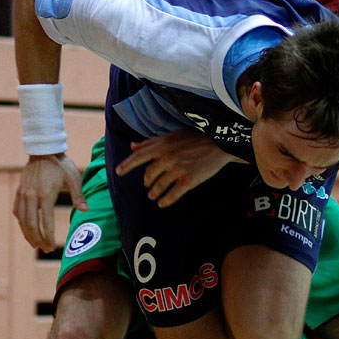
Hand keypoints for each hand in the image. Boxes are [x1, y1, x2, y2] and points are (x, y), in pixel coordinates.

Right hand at [13, 154, 87, 252]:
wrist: (43, 151)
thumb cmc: (61, 165)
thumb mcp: (73, 178)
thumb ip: (79, 196)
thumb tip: (86, 211)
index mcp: (45, 194)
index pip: (45, 221)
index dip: (48, 236)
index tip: (52, 246)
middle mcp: (31, 196)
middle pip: (31, 224)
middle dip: (37, 239)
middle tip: (45, 249)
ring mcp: (23, 194)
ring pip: (22, 220)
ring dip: (28, 234)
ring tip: (35, 244)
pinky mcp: (19, 192)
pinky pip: (17, 211)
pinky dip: (21, 223)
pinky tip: (27, 230)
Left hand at [115, 130, 238, 207]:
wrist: (220, 144)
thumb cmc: (196, 138)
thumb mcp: (172, 135)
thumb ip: (152, 142)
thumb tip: (133, 146)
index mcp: (162, 145)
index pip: (139, 157)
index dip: (127, 165)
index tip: (118, 172)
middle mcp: (167, 158)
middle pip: (148, 175)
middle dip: (147, 182)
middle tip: (148, 186)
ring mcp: (178, 170)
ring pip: (158, 186)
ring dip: (153, 193)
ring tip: (153, 196)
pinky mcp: (189, 180)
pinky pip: (172, 195)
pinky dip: (165, 201)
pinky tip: (162, 203)